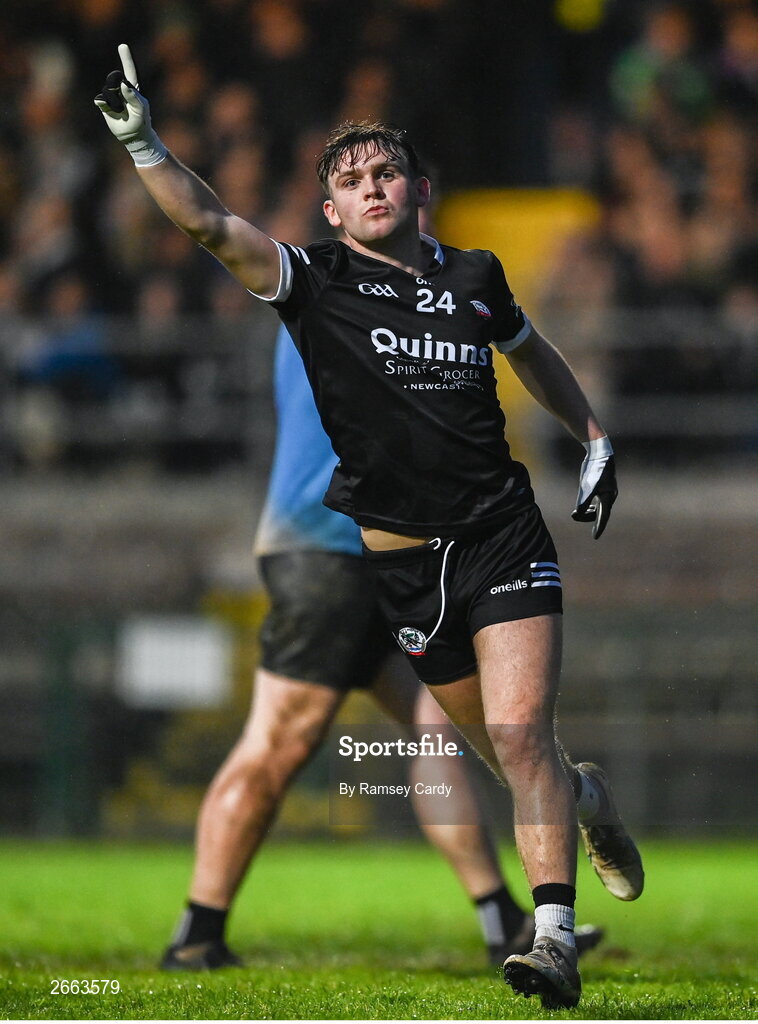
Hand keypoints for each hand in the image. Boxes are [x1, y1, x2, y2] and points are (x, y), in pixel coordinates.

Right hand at [94, 44, 165, 165]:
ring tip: (121, 112)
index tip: (122, 45)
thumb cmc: (141, 122)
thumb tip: (123, 84)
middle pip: (113, 78)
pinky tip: (112, 111)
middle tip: (123, 102)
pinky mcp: (104, 105)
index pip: (129, 71)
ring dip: (114, 102)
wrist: (133, 136)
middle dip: (116, 87)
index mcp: (132, 88)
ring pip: (107, 91)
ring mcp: (112, 96)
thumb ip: (134, 96)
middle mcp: (121, 89)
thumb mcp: (141, 110)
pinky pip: (100, 99)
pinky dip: (104, 104)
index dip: (126, 58)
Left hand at [571, 436, 616, 538]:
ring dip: (589, 513)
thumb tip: (577, 515)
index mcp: (607, 497)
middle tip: (583, 525)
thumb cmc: (593, 470)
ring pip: (599, 507)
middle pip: (601, 513)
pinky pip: (598, 501)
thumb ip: (582, 502)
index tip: (595, 537)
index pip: (603, 517)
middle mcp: (609, 496)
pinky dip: (591, 506)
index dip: (599, 527)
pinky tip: (585, 507)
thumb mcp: (586, 487)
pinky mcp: (603, 486)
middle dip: (591, 520)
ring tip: (578, 514)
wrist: (600, 453)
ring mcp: (607, 491)